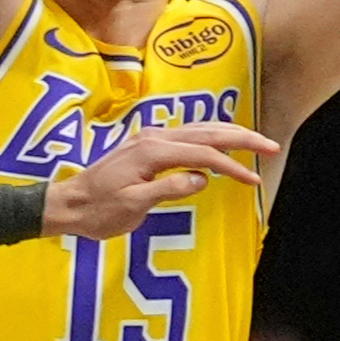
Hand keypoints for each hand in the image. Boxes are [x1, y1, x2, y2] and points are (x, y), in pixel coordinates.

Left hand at [43, 123, 274, 240]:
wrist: (68, 203)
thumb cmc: (98, 211)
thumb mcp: (131, 206)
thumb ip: (166, 190)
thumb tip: (201, 178)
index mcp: (151, 152)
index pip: (202, 155)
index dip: (231, 166)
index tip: (253, 180)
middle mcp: (153, 138)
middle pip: (205, 133)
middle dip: (240, 138)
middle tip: (271, 146)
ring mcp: (149, 139)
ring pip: (197, 130)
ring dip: (227, 134)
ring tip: (255, 140)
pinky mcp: (147, 145)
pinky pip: (186, 136)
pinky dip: (209, 138)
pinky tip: (220, 143)